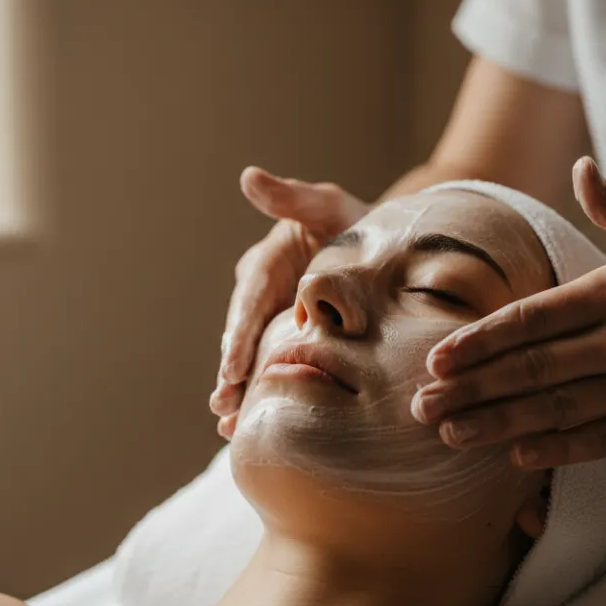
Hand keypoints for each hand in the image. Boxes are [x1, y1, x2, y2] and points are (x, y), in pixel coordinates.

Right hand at [210, 168, 368, 435]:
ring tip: (228, 426)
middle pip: (242, 340)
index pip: (248, 302)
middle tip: (224, 406)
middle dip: (232, 374)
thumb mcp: (325, 204)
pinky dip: (262, 396)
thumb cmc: (351, 220)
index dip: (238, 335)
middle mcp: (261, 299)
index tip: (231, 365)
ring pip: (253, 362)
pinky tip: (250, 428)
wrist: (382, 247)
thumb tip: (248, 176)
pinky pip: (274, 370)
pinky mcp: (291, 343)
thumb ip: (291, 196)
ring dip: (240, 393)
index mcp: (265, 266)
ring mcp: (274, 324)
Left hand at [413, 157, 605, 468]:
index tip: (438, 358)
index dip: (480, 341)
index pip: (532, 318)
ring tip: (452, 434)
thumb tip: (580, 169)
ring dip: (500, 424)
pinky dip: (560, 450)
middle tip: (422, 406)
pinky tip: (518, 457)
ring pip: (560, 408)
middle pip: (533, 368)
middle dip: (472, 389)